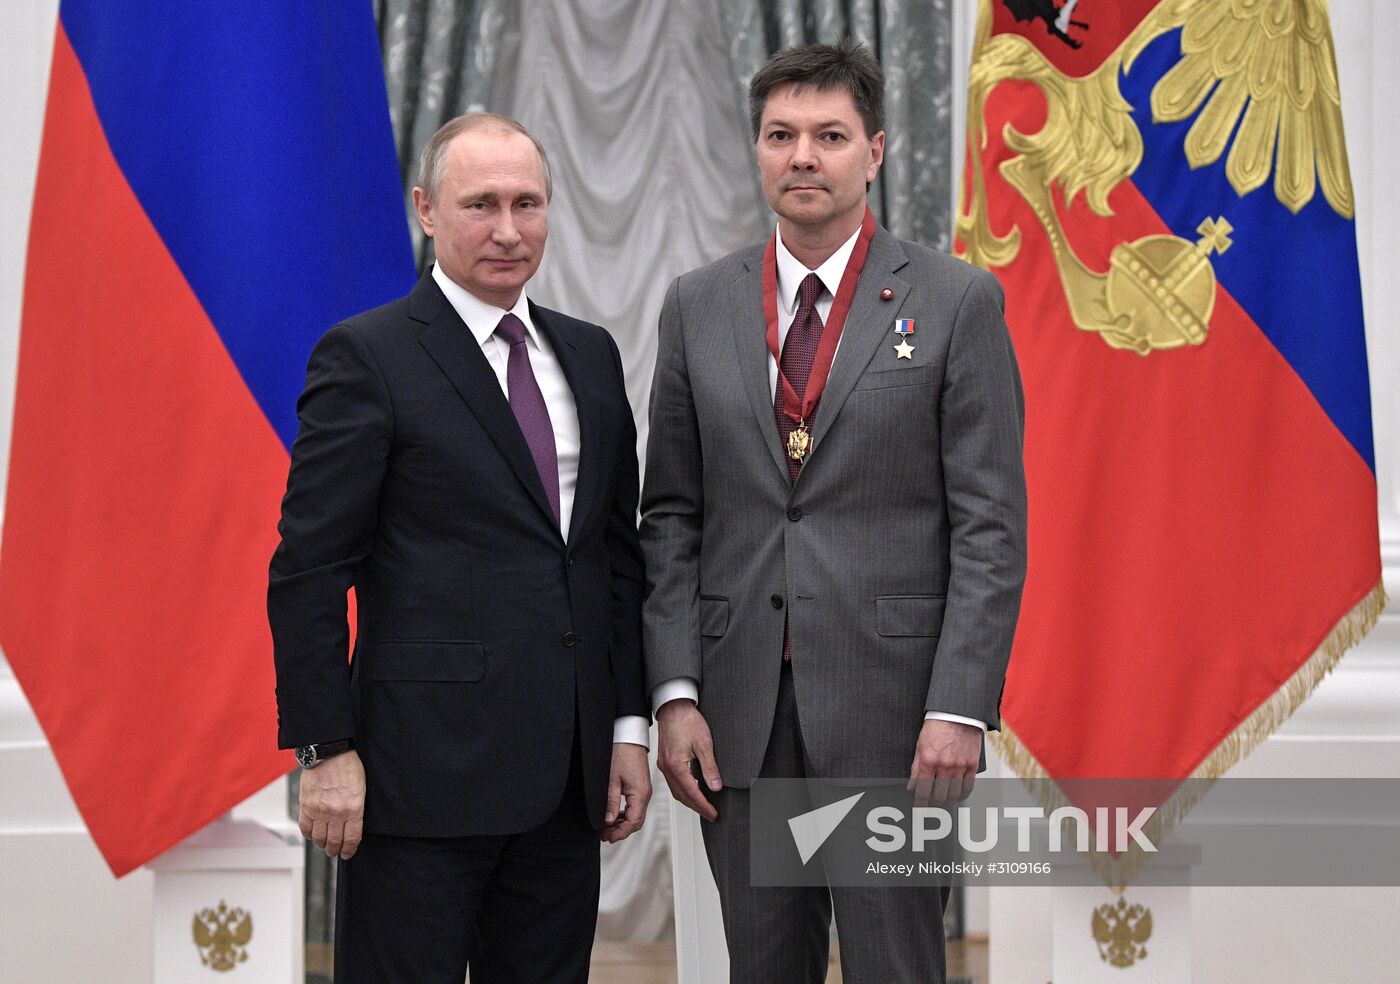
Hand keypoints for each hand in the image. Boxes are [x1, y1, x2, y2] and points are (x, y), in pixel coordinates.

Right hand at [298, 749, 365, 859]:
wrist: (330, 752)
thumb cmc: (348, 766)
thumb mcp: (361, 788)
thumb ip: (356, 809)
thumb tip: (352, 826)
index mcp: (354, 808)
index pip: (352, 838)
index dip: (349, 850)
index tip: (347, 853)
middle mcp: (336, 812)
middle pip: (334, 841)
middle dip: (335, 850)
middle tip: (334, 852)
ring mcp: (319, 810)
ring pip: (319, 838)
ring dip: (322, 844)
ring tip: (324, 844)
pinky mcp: (306, 806)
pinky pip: (305, 828)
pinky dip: (309, 835)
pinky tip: (313, 834)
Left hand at [602, 743, 651, 843]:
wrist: (629, 738)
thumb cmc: (622, 753)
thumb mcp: (611, 780)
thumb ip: (611, 802)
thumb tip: (609, 820)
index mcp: (640, 794)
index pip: (633, 822)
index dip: (620, 833)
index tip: (608, 837)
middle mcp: (645, 794)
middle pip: (636, 822)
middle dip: (621, 831)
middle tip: (605, 835)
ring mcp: (644, 791)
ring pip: (636, 815)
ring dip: (623, 823)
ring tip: (607, 827)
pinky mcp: (640, 788)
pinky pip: (635, 807)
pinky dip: (625, 815)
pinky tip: (614, 816)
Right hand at [657, 699, 721, 820]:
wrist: (673, 707)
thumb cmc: (687, 720)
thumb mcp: (704, 743)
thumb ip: (710, 767)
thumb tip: (716, 787)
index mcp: (676, 765)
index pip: (692, 793)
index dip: (704, 806)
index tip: (714, 814)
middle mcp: (667, 768)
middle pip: (682, 796)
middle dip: (697, 808)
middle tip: (711, 815)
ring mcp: (663, 765)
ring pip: (676, 791)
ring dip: (690, 801)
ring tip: (704, 806)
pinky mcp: (664, 761)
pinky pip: (673, 783)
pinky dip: (684, 791)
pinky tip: (693, 790)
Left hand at [907, 719, 980, 806]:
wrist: (958, 713)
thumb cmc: (937, 726)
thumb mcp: (920, 745)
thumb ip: (916, 768)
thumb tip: (912, 786)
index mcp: (929, 760)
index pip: (923, 791)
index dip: (920, 804)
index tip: (919, 809)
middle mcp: (945, 765)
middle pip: (939, 796)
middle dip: (934, 802)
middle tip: (931, 803)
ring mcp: (960, 766)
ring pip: (954, 794)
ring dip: (948, 800)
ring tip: (943, 800)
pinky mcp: (972, 764)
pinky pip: (968, 787)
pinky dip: (962, 794)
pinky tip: (958, 795)